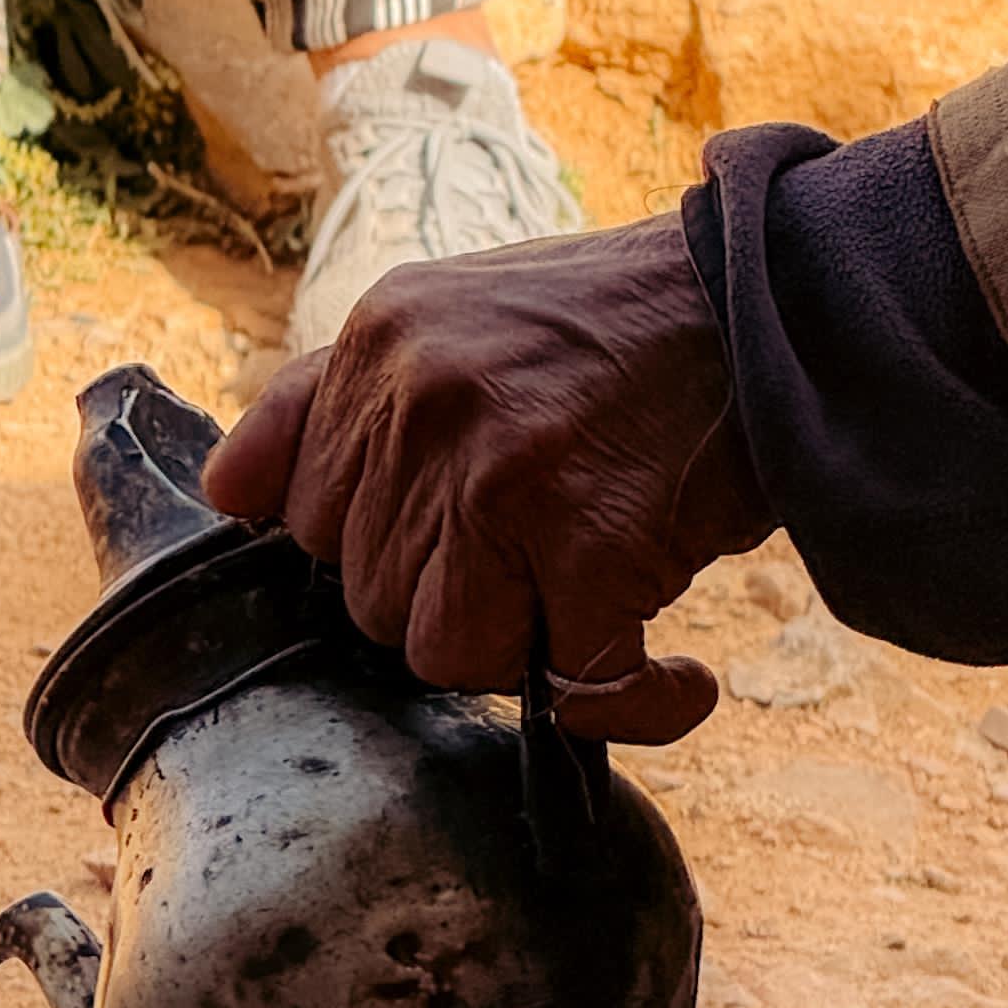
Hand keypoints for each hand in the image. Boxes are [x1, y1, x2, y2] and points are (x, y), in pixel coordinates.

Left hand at [204, 217, 768, 744]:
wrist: (779, 301)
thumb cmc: (617, 331)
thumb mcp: (443, 315)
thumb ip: (328, 400)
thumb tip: (228, 495)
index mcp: (379, 346)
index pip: (306, 522)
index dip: (389, 548)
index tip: (464, 529)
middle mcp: (424, 404)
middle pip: (372, 600)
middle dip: (455, 597)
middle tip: (547, 547)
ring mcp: (501, 478)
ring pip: (444, 654)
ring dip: (524, 647)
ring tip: (592, 586)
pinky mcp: (589, 544)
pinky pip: (573, 691)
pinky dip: (631, 706)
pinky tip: (670, 676)